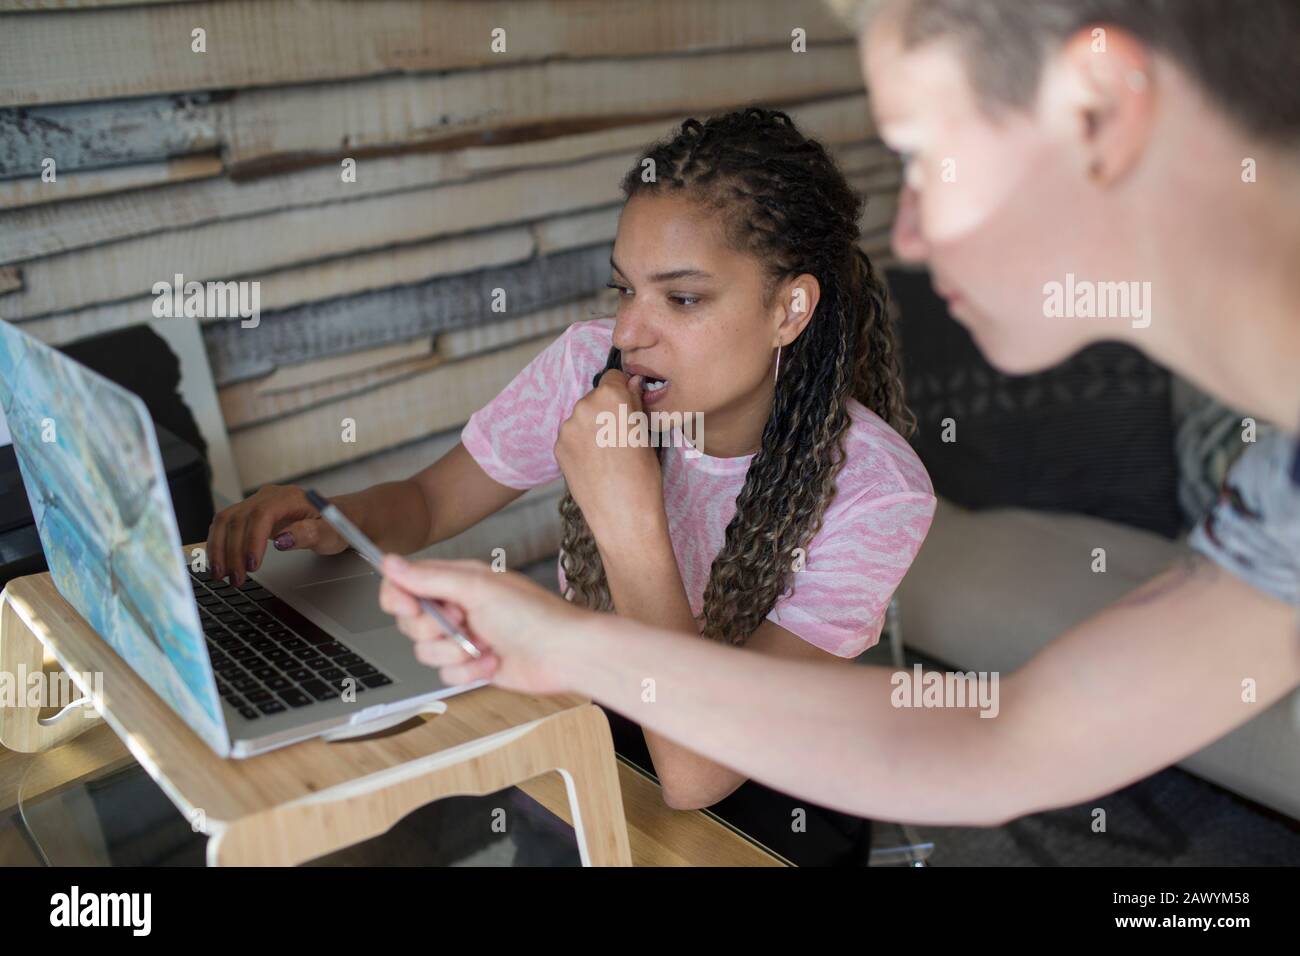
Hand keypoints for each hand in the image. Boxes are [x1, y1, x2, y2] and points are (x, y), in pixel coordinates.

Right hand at [204, 484, 347, 585]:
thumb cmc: (334, 525)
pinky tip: (219, 563)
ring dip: (220, 549)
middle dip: (234, 552)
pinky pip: (224, 525)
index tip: (252, 565)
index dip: (252, 540)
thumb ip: (309, 534)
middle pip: (239, 519)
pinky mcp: (247, 514)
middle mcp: (268, 497)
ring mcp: (255, 503)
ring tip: (223, 576)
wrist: (335, 517)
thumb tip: (282, 540)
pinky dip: (218, 544)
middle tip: (237, 579)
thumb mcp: (331, 533)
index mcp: (289, 498)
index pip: (262, 514)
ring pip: (225, 521)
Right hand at [378, 555, 587, 694]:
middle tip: (463, 621)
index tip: (412, 607)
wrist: (565, 654)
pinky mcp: (472, 665)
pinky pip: (446, 675)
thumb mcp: (477, 588)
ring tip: (484, 644)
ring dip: (455, 653)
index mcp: (456, 581)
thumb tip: (390, 562)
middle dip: (434, 629)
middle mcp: (456, 607)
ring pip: (426, 652)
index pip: (405, 585)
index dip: (399, 597)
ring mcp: (463, 638)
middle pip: (410, 622)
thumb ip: (429, 578)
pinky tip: (494, 661)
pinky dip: (470, 671)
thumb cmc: (534, 615)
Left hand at [554, 369, 663, 540]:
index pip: (614, 376)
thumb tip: (632, 383)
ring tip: (607, 454)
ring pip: (582, 416)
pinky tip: (594, 464)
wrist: (623, 515)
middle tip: (620, 436)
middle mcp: (585, 406)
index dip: (623, 391)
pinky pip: (571, 436)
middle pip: (595, 396)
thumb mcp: (647, 434)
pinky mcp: (558, 446)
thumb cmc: (644, 476)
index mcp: (611, 397)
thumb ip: (635, 403)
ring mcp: (568, 427)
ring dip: (592, 426)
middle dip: (606, 410)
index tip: (628, 407)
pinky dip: (581, 444)